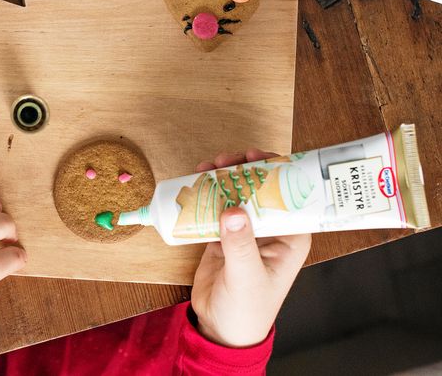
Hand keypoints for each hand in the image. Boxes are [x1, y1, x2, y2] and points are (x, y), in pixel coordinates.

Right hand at [190, 149, 310, 347]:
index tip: (257, 156)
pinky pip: (215, 206)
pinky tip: (194, 182)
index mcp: (290, 238)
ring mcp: (245, 231)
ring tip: (206, 167)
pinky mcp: (222, 234)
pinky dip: (205, 193)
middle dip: (244, 170)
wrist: (221, 328)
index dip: (277, 172)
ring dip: (222, 177)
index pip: (290, 196)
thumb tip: (233, 210)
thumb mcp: (246, 276)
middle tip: (225, 159)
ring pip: (236, 193)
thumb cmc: (247, 309)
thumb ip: (240, 245)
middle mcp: (270, 230)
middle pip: (260, 189)